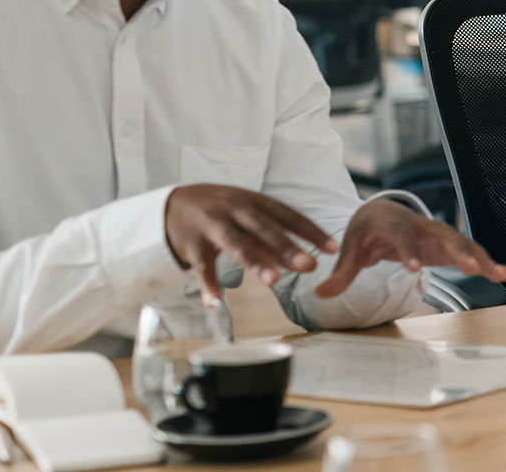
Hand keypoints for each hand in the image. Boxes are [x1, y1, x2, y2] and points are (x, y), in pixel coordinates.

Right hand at [164, 184, 340, 305]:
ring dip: (255, 262)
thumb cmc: (221, 212)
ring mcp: (212, 225)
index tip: (333, 249)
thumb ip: (272, 240)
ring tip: (274, 281)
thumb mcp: (248, 217)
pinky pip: (202, 266)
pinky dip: (208, 285)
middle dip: (288, 247)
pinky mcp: (191, 242)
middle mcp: (235, 210)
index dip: (311, 232)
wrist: (172, 205)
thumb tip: (300, 262)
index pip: (288, 216)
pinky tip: (216, 303)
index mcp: (254, 201)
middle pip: (265, 229)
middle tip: (309, 266)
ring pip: (236, 244)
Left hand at [313, 200, 505, 297]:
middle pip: (444, 237)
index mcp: (395, 224)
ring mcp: (440, 235)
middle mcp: (423, 226)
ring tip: (502, 274)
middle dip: (458, 252)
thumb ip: (340, 274)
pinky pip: (474, 254)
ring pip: (465, 245)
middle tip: (470, 268)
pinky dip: (493, 263)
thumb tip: (319, 293)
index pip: (402, 237)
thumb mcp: (350, 251)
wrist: (381, 213)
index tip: (415, 268)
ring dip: (483, 260)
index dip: (409, 251)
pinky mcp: (451, 246)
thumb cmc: (366, 231)